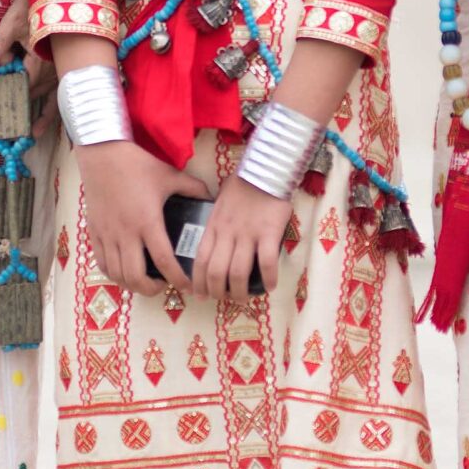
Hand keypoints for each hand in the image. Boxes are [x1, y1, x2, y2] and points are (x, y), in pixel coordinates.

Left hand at [0, 0, 54, 95]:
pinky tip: (28, 73)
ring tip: (9, 56)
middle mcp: (52, 72)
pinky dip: (35, 79)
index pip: (17, 85)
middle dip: (9, 78)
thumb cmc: (36, 8)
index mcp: (40, 65)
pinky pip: (47, 82)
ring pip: (36, 84)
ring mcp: (58, 70)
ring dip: (21, 75)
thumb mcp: (14, 22)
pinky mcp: (60, 65)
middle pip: (26, 86)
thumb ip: (0, 41)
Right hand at [78, 140, 212, 295]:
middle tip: (164, 285)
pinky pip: (101, 264)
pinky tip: (124, 270)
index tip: (187, 286)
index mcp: (147, 221)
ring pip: (117, 274)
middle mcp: (125, 233)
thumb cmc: (137, 164)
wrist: (102, 154)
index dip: (177, 278)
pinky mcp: (94, 232)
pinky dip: (114, 274)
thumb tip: (211, 198)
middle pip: (136, 276)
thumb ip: (192, 188)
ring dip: (133, 284)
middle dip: (152, 289)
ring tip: (145, 280)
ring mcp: (107, 234)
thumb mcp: (169, 174)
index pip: (163, 261)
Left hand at [191, 174, 293, 304]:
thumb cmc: (242, 185)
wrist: (265, 168)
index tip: (201, 295)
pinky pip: (267, 262)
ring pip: (238, 273)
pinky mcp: (269, 232)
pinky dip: (268, 279)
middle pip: (216, 272)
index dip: (199, 283)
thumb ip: (216, 225)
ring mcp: (248, 234)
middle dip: (218, 293)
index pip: (200, 261)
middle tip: (224, 300)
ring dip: (240, 292)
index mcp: (213, 226)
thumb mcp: (219, 204)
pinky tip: (269, 286)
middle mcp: (227, 233)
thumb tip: (213, 245)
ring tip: (243, 299)